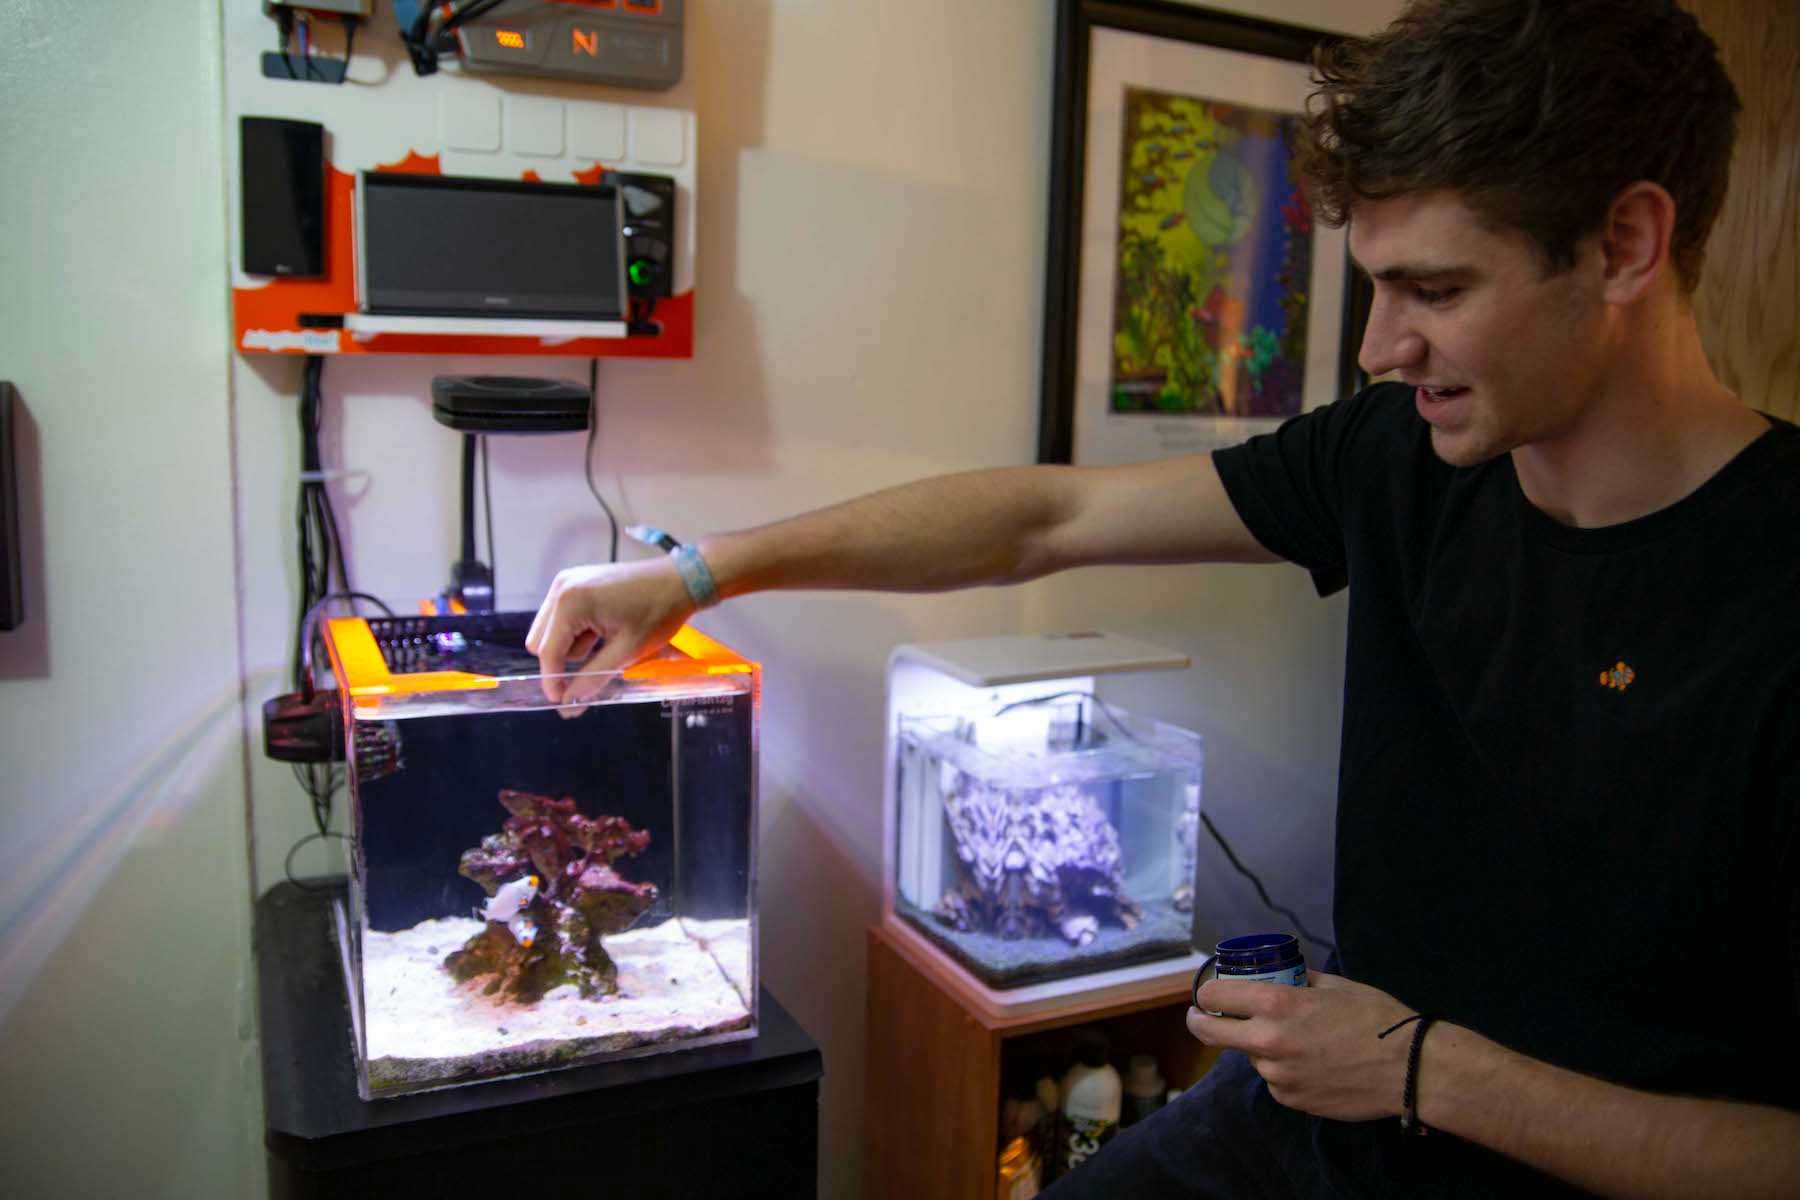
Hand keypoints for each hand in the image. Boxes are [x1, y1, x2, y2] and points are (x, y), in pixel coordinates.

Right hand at [524, 557, 695, 707]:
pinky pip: (562, 618)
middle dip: (564, 661)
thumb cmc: (658, 612)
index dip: (553, 681)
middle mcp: (562, 587)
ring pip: (550, 632)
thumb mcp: (626, 652)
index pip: (548, 653)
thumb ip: (592, 679)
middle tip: (597, 670)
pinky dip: (578, 632)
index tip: (562, 704)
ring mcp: (566, 582)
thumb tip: (568, 704)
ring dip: (573, 646)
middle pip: (541, 643)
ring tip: (610, 640)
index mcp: (571, 602)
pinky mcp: (575, 583)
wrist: (679, 581)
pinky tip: (606, 628)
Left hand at [1187, 971, 1419, 1120]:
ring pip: (1251, 1057)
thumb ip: (1296, 981)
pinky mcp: (1290, 1099)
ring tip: (1301, 1042)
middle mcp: (1268, 1041)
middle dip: (1202, 1022)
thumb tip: (1276, 975)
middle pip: (1210, 1033)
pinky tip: (1314, 1064)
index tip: (1209, 995)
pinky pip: (1274, 1080)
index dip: (1208, 994)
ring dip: (1261, 1047)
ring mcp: (1277, 1075)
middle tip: (1203, 1018)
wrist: (1409, 1069)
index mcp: (1276, 1004)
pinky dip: (1283, 1071)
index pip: (1214, 997)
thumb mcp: (1333, 985)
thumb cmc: (1376, 1019)